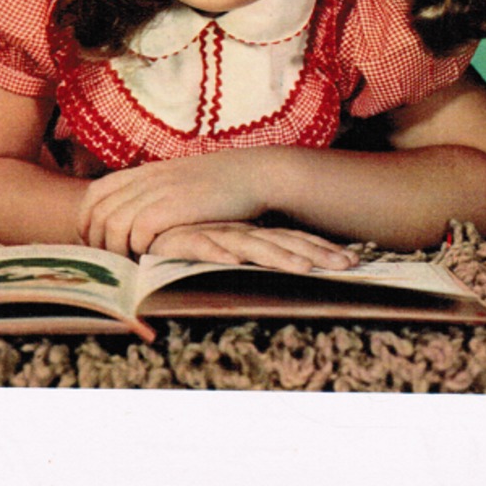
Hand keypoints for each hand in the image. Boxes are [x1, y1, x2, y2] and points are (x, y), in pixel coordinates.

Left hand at [76, 149, 278, 256]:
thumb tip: (133, 221)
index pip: (95, 194)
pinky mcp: (173, 207)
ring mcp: (158, 192)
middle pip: (98, 212)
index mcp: (143, 171)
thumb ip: (154, 193)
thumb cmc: (217, 185)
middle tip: (110, 263)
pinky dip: (136, 249)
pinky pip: (137, 231)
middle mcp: (145, 179)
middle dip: (97, 243)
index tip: (95, 244)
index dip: (87, 221)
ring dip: (115, 251)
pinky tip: (148, 258)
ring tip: (128, 265)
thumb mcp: (178, 181)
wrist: (251, 175)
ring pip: (112, 224)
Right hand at [148, 222, 359, 273]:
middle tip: (349, 265)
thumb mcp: (216, 242)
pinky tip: (234, 262)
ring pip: (250, 247)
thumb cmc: (175, 233)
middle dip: (315, 254)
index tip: (352, 261)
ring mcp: (208, 233)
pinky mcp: (178, 239)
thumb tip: (270, 261)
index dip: (319, 249)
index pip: (289, 240)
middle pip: (281, 243)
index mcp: (245, 230)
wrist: (134, 216)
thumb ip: (241, 249)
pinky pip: (201, 247)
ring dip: (278, 257)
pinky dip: (218, 254)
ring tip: (306, 269)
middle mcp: (233, 230)